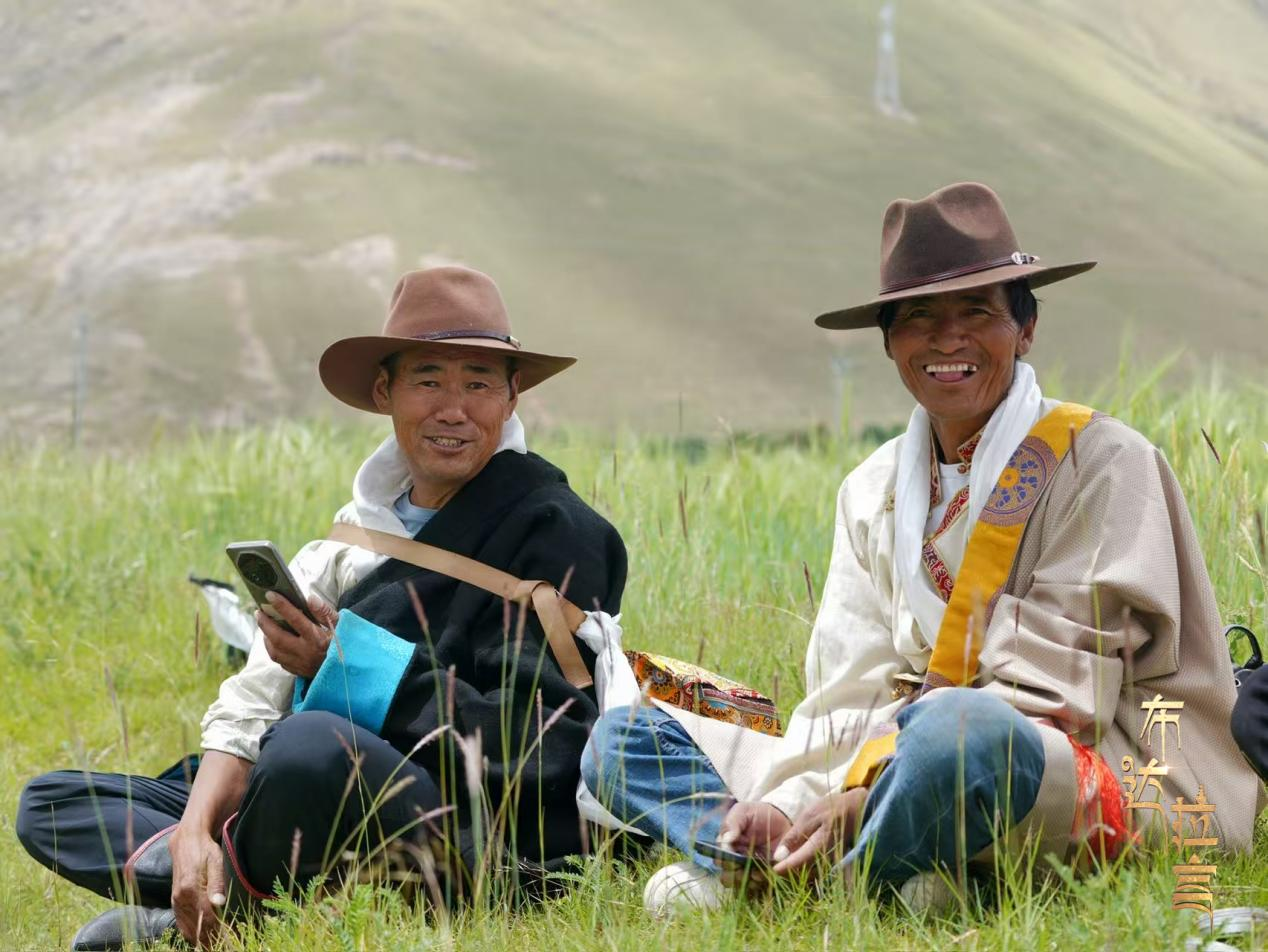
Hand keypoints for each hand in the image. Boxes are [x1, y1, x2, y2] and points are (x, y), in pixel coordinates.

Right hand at [170, 824, 225, 947]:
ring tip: (216, 946)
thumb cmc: (205, 850)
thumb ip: (217, 883)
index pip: (207, 918)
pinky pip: (182, 924)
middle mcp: (180, 898)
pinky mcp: (175, 902)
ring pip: (188, 929)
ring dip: (202, 940)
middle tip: (226, 945)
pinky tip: (202, 940)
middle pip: (198, 927)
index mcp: (191, 889)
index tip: (230, 940)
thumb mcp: (216, 861)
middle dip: (212, 939)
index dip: (220, 931)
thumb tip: (219, 903)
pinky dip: (192, 934)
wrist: (186, 842)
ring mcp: (176, 902)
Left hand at [257, 592, 336, 678]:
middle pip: (278, 637)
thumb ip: (324, 612)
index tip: (270, 594)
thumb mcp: (340, 625)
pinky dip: (273, 649)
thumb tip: (309, 599)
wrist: (347, 669)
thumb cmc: (344, 643)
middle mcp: (306, 652)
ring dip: (266, 637)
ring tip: (264, 624)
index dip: (282, 606)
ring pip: (275, 651)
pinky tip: (272, 640)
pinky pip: (279, 660)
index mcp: (317, 638)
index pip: (295, 619)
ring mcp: (300, 664)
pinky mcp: (298, 671)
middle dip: (265, 623)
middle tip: (259, 612)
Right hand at [715, 801, 791, 889]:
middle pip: (726, 877)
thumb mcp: (743, 811)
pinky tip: (765, 874)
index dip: (724, 861)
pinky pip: (757, 887)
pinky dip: (759, 883)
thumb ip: (731, 823)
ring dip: (746, 882)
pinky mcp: (764, 874)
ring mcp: (749, 869)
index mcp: (727, 846)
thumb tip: (725, 840)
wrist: (782, 818)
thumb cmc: (758, 813)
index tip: (732, 855)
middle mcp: (735, 860)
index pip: (719, 860)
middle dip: (733, 875)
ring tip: (755, 872)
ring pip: (740, 885)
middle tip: (743, 867)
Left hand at [771, 786, 868, 876]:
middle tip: (774, 866)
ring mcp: (832, 862)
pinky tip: (799, 856)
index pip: (796, 865)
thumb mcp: (810, 817)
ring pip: (810, 872)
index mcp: (818, 849)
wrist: (859, 808)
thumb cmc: (834, 809)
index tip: (771, 870)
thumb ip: (794, 837)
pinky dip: (806, 865)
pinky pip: (817, 868)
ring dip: (797, 870)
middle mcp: (826, 860)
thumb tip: (778, 856)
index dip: (782, 869)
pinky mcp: (834, 860)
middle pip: (802, 873)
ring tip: (785, 861)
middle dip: (788, 871)